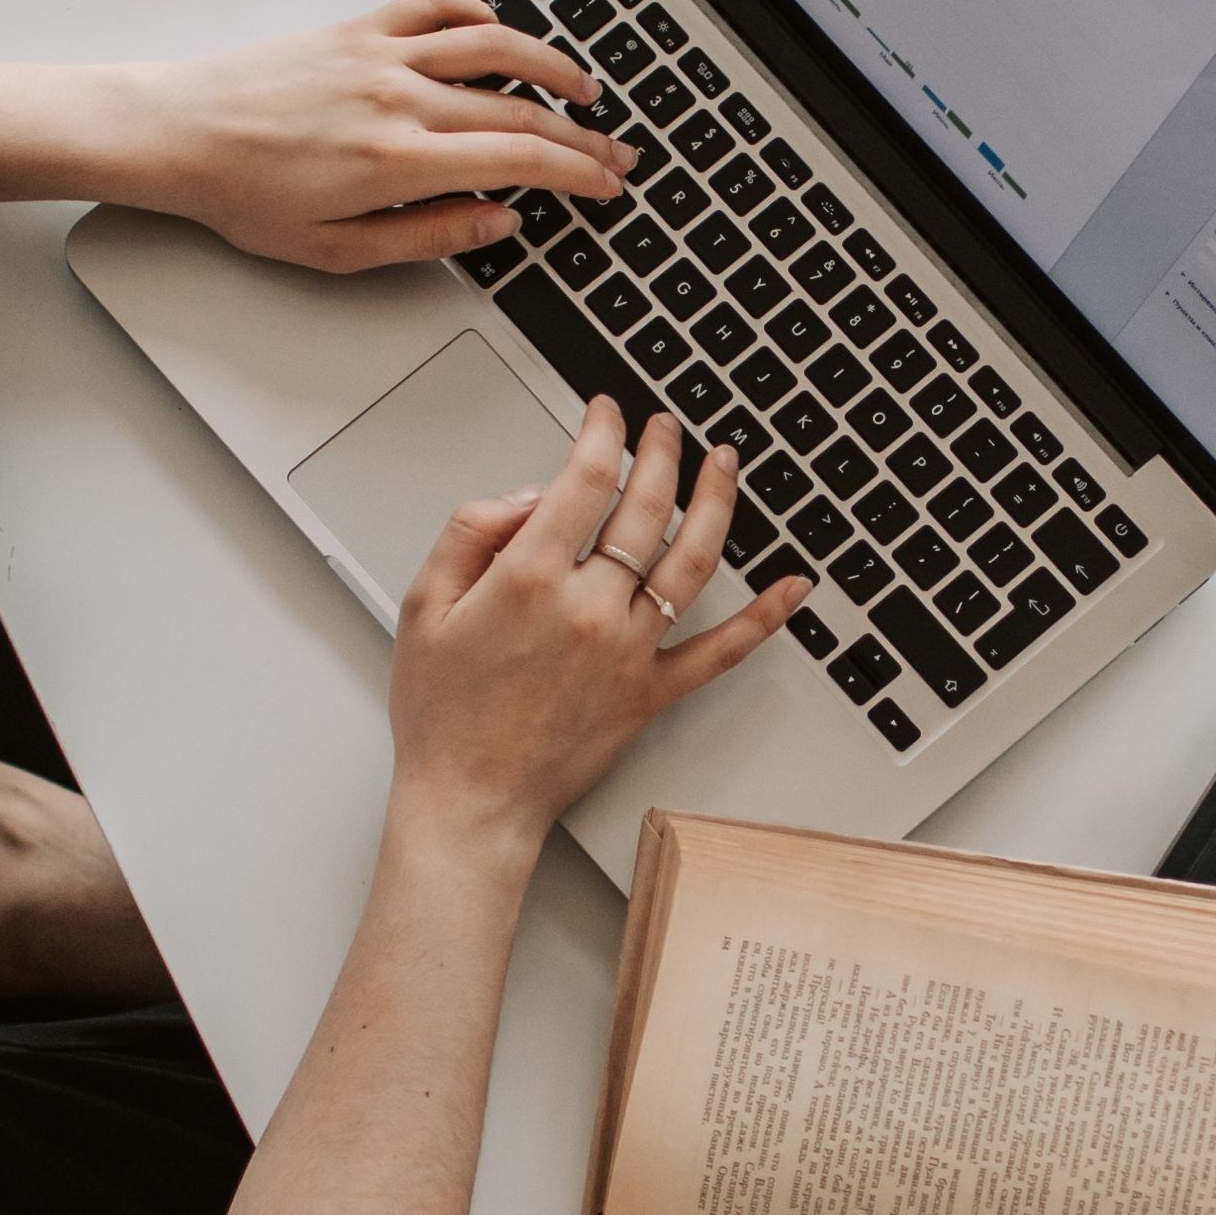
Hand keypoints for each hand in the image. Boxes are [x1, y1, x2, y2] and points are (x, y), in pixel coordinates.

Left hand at [115, 0, 637, 271]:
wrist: (176, 132)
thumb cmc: (241, 194)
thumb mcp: (336, 249)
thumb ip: (427, 236)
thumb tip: (497, 222)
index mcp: (399, 160)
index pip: (520, 158)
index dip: (578, 172)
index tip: (607, 184)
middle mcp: (399, 97)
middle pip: (519, 107)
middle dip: (580, 134)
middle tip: (612, 152)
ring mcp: (381, 54)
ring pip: (493, 45)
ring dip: (550, 65)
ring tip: (582, 89)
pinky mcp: (357, 27)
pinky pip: (436, 5)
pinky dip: (479, 14)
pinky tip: (498, 32)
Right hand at [383, 398, 808, 842]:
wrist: (469, 800)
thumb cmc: (441, 712)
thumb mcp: (423, 603)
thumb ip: (472, 531)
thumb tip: (531, 495)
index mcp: (529, 579)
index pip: (585, 479)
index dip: (603, 432)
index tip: (606, 414)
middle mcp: (589, 609)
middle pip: (646, 506)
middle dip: (660, 451)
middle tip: (665, 425)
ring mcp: (628, 651)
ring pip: (692, 559)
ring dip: (716, 500)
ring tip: (723, 463)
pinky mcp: (651, 692)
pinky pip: (721, 650)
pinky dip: (764, 617)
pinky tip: (793, 586)